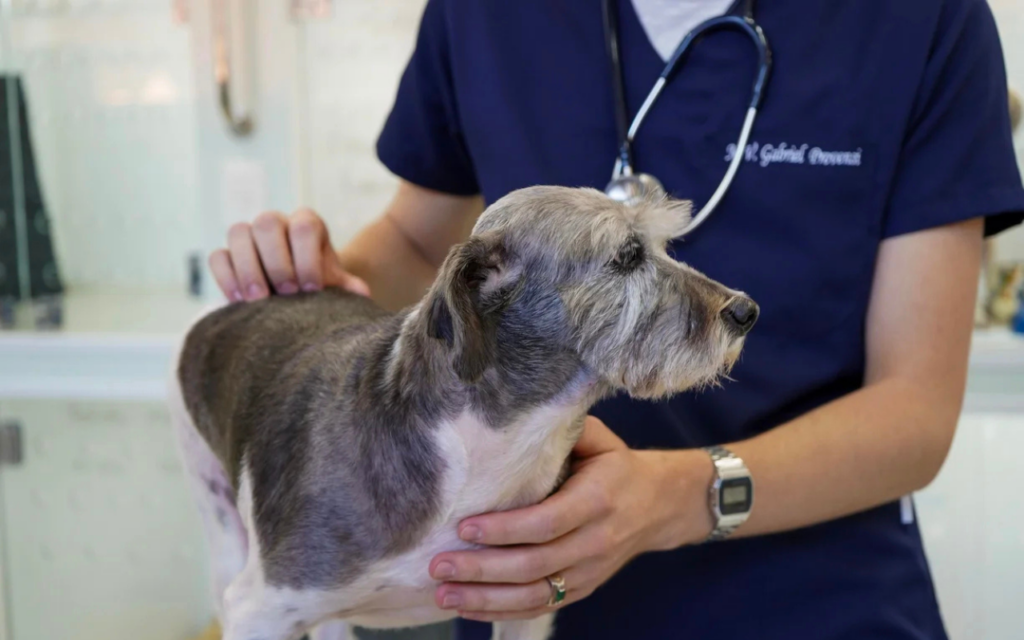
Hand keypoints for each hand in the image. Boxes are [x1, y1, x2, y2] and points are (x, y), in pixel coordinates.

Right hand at [209, 209, 369, 301]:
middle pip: (267, 222)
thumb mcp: (336, 287)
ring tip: (260, 300)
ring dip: (248, 268)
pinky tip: (239, 302)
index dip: (307, 256)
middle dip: (277, 261)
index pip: (304, 225)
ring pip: (238, 232)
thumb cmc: (319, 286)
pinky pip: (218, 256)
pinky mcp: (227, 255)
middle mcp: (275, 222)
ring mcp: (248, 236)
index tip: (312, 288)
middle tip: (287, 293)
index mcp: (306, 223)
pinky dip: (226, 278)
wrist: (296, 297)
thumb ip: (348, 289)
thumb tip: (361, 294)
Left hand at [428, 417, 712, 621]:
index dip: (504, 529)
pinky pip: (539, 606)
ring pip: (534, 594)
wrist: (661, 504)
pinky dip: (501, 610)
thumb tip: (513, 414)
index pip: (546, 522)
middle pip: (533, 564)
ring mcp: (588, 572)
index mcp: (597, 500)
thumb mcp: (600, 440)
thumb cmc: (617, 465)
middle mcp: (594, 542)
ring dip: (485, 598)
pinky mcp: (581, 589)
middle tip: (439, 564)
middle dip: (482, 568)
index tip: (464, 526)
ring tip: (442, 593)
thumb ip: (564, 431)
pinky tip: (467, 607)